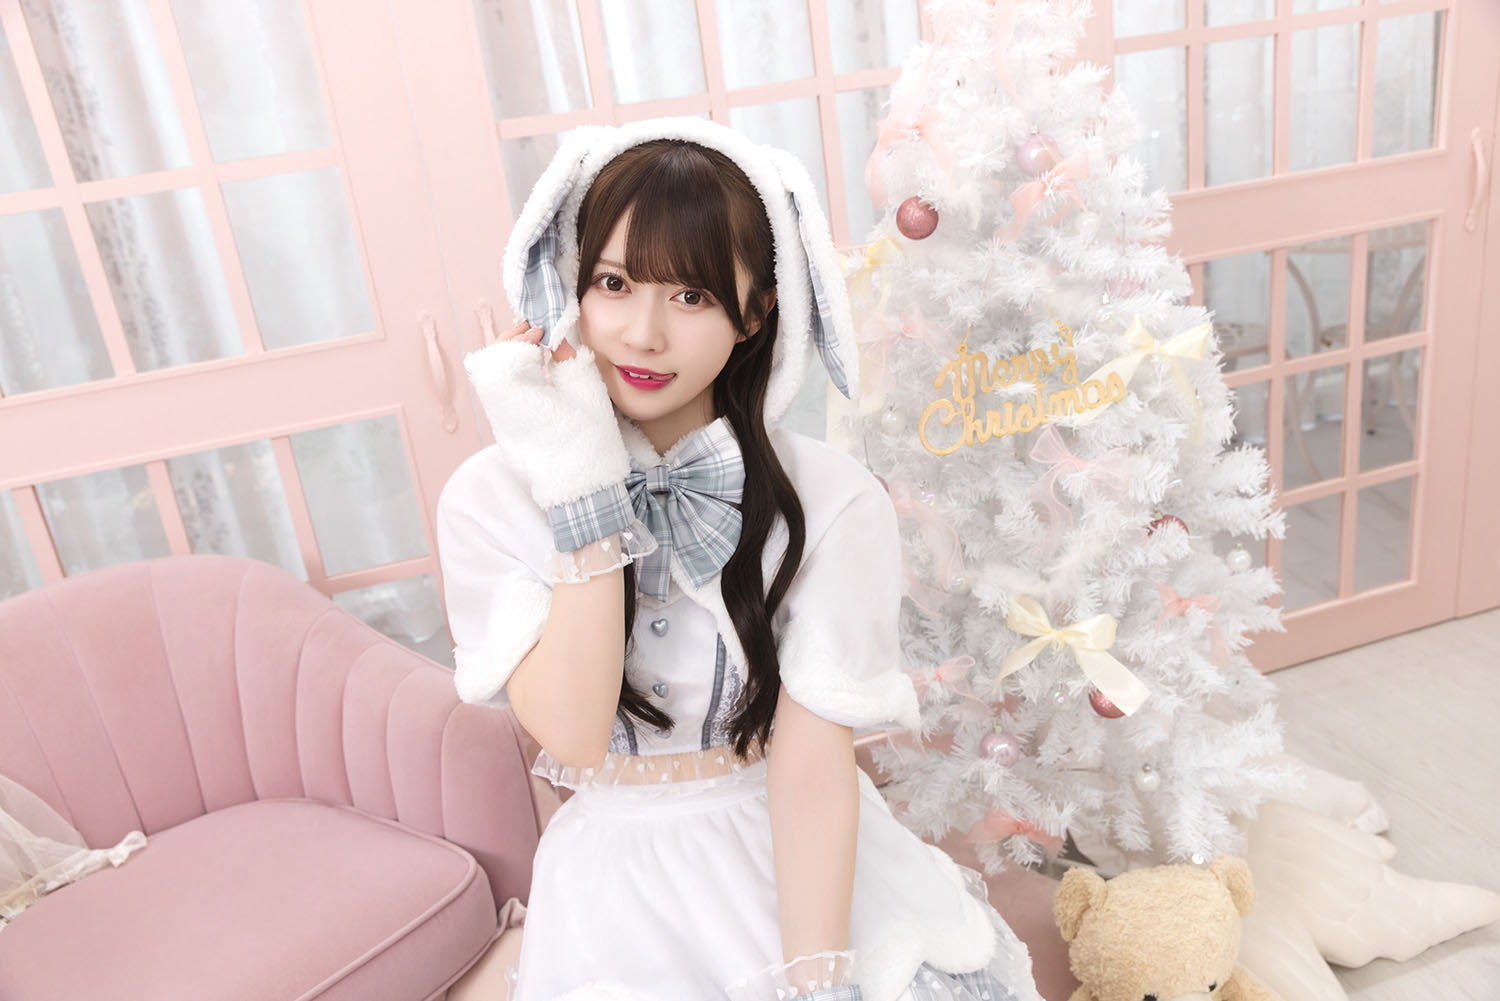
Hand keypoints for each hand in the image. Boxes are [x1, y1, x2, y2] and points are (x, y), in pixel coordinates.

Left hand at [463, 316, 632, 510]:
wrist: (583, 491)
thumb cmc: (590, 442)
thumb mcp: (587, 392)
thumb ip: (568, 358)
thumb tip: (556, 338)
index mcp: (521, 397)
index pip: (504, 354)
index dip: (520, 336)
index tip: (541, 331)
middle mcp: (500, 410)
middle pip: (487, 364)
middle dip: (506, 341)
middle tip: (531, 330)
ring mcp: (499, 424)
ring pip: (488, 379)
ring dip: (505, 358)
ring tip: (530, 348)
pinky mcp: (505, 434)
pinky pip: (496, 396)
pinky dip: (508, 377)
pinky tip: (529, 372)